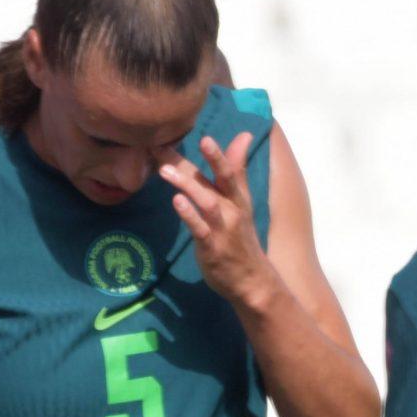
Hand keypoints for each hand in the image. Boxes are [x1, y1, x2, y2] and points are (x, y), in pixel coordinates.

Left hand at [159, 132, 275, 307]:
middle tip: (175, 144)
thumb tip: (242, 136)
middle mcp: (233, 210)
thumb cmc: (240, 238)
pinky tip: (177, 201)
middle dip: (207, 160)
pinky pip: (200, 228)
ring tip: (164, 170)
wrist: (251, 280)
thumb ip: (236, 170)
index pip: (232, 171)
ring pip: (207, 202)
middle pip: (221, 180)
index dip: (220, 154)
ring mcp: (223, 228)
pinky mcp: (212, 247)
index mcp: (238, 198)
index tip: (206, 137)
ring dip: (187, 184)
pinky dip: (189, 214)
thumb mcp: (241, 202)